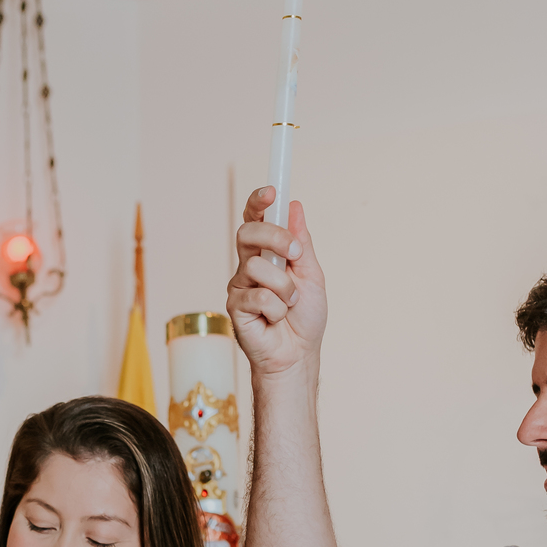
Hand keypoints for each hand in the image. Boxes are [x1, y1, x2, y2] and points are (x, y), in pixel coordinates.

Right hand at [227, 188, 327, 377]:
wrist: (297, 355)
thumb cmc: (304, 318)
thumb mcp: (312, 274)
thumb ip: (302, 242)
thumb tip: (294, 206)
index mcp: (266, 254)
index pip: (255, 220)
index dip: (258, 203)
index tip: (272, 191)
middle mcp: (248, 266)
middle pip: (248, 233)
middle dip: (275, 238)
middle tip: (295, 255)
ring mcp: (239, 286)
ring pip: (258, 268)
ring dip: (284, 288)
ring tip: (288, 305)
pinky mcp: (235, 307)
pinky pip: (258, 296)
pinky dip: (276, 309)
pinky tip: (275, 320)